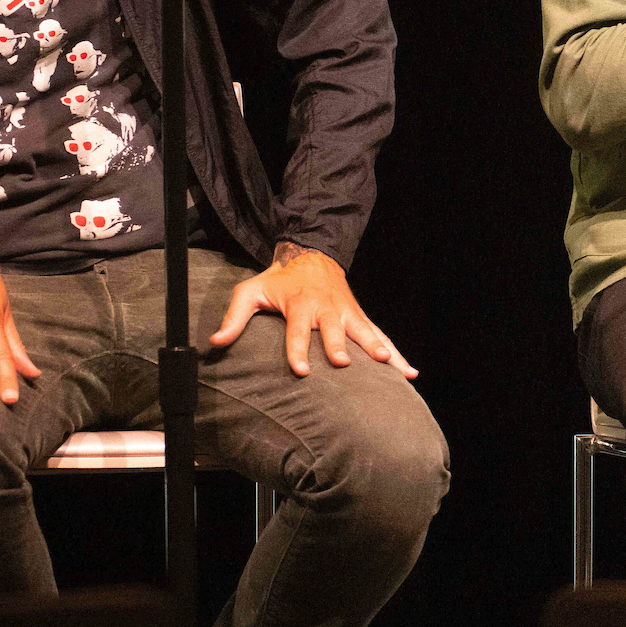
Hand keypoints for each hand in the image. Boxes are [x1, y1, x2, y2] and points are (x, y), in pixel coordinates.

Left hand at [211, 241, 418, 378]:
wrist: (311, 254)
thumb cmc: (278, 280)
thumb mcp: (250, 291)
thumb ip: (235, 317)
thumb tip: (216, 342)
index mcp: (301, 303)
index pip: (298, 330)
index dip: (299, 350)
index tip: (302, 370)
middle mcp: (327, 308)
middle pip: (335, 329)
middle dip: (340, 346)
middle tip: (344, 363)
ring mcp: (348, 313)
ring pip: (365, 332)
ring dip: (377, 348)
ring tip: (390, 366)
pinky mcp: (360, 318)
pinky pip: (380, 336)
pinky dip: (396, 353)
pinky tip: (409, 373)